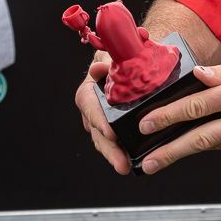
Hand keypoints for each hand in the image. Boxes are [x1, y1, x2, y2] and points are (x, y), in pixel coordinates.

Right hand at [75, 54, 130, 174]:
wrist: (132, 59)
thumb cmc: (124, 56)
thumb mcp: (118, 54)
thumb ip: (110, 61)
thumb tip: (97, 69)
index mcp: (91, 86)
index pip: (88, 103)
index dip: (98, 118)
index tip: (110, 132)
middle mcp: (93, 106)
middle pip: (95, 128)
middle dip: (107, 148)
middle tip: (121, 162)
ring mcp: (102, 118)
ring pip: (102, 139)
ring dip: (113, 154)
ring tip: (125, 166)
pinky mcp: (114, 126)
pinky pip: (114, 141)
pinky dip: (121, 151)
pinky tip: (132, 161)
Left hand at [136, 45, 220, 173]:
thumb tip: (199, 77)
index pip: (199, 105)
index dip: (169, 116)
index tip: (147, 124)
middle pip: (203, 138)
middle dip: (171, 150)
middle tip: (148, 161)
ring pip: (218, 145)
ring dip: (191, 150)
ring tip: (166, 154)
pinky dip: (219, 140)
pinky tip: (205, 138)